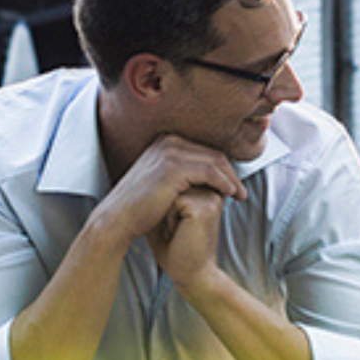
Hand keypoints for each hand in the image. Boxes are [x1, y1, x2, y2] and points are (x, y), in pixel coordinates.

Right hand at [90, 135, 245, 249]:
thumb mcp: (159, 180)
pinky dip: (224, 183)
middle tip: (241, 190)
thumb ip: (178, 172)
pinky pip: (210, 172)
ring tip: (240, 194)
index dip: (222, 167)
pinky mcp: (174, 168)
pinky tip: (230, 194)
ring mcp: (170, 152)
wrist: (118, 218)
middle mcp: (168, 141)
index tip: (233, 183)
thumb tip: (200, 176)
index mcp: (165, 141)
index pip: (204, 149)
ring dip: (231, 179)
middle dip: (230, 172)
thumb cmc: (139, 205)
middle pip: (212, 153)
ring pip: (215, 161)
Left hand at [151, 185, 226, 300]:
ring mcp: (210, 198)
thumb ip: (163, 194)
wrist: (190, 275)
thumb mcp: (165, 214)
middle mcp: (212, 192)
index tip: (178, 228)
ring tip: (178, 231)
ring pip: (173, 191)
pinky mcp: (204, 207)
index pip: (173, 183)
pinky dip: (169, 220)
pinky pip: (174, 202)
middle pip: (173, 184)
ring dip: (167, 213)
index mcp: (206, 191)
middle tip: (178, 231)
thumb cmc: (175, 248)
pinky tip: (178, 234)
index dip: (166, 206)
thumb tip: (146, 178)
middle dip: (167, 209)